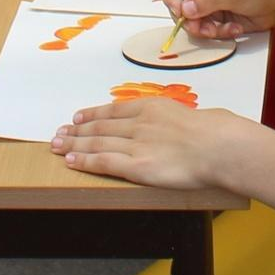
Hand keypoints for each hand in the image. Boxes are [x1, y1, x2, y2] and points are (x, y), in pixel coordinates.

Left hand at [51, 96, 259, 190]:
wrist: (218, 145)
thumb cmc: (213, 133)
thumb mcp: (188, 116)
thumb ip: (171, 120)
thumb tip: (170, 127)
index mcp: (152, 108)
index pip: (113, 111)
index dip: (92, 114)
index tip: (77, 116)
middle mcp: (138, 123)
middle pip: (100, 126)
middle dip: (77, 130)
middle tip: (58, 132)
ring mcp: (136, 144)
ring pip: (96, 143)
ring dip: (73, 144)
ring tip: (57, 145)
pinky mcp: (136, 166)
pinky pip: (103, 162)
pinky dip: (84, 160)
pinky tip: (70, 160)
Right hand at [163, 0, 274, 40]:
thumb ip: (206, 1)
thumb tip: (184, 10)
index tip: (179, 13)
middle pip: (179, 3)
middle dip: (190, 19)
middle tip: (203, 28)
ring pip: (190, 20)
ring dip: (205, 28)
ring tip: (223, 29)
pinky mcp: (214, 15)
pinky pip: (204, 28)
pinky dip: (217, 32)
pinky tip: (234, 27)